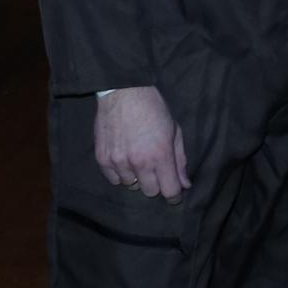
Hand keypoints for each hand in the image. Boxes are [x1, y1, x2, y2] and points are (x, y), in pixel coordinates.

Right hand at [94, 85, 189, 200]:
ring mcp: (119, 161)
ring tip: (138, 160)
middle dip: (156, 184)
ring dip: (137, 177)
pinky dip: (120, 174)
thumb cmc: (153, 108)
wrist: (123, 91)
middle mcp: (139, 162)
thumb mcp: (174, 131)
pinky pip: (114, 179)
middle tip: (155, 170)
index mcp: (160, 155)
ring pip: (131, 185)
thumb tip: (185, 184)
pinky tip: (124, 160)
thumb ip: (180, 160)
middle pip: (150, 192)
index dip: (174, 196)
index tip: (174, 194)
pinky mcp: (103, 158)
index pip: (170, 191)